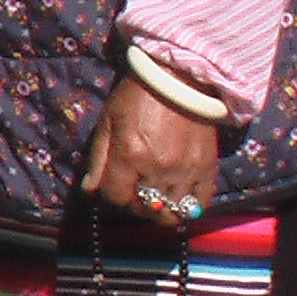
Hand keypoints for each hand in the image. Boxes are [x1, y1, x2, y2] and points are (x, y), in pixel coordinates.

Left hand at [82, 76, 220, 226]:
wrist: (178, 81)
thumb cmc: (137, 98)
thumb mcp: (108, 121)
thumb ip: (98, 158)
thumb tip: (89, 190)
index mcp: (130, 154)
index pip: (115, 197)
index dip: (110, 194)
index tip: (113, 185)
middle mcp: (158, 168)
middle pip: (143, 209)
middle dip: (133, 204)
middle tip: (133, 191)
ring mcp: (186, 171)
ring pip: (171, 214)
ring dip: (159, 210)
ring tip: (154, 196)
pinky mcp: (207, 169)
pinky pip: (200, 205)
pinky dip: (187, 208)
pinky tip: (177, 198)